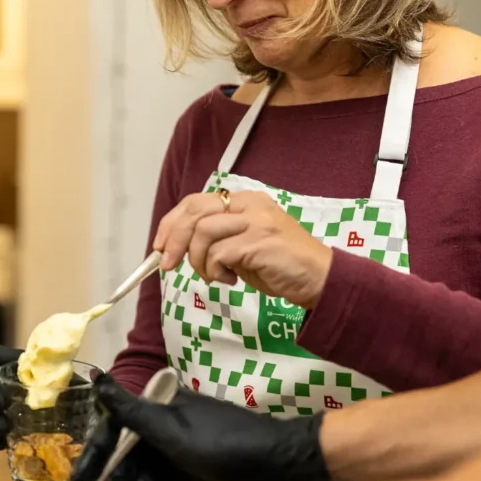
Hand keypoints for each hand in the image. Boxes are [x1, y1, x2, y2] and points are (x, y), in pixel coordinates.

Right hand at [71, 375, 328, 480]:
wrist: (278, 464)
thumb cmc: (224, 443)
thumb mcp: (172, 430)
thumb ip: (131, 411)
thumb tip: (98, 376)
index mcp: (158, 406)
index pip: (113, 427)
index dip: (95, 453)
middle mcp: (164, 422)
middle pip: (128, 454)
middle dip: (127, 480)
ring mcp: (178, 445)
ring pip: (146, 472)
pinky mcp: (190, 466)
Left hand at [154, 190, 332, 308]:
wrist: (321, 279)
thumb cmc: (282, 266)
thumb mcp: (244, 246)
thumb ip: (218, 240)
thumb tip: (178, 248)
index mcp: (245, 201)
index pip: (195, 202)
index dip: (171, 223)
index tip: (159, 246)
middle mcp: (249, 205)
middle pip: (194, 212)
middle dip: (173, 240)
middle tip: (167, 264)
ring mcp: (256, 221)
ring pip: (203, 233)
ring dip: (199, 261)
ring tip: (214, 276)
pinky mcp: (259, 241)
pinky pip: (219, 254)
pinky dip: (215, 271)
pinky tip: (231, 280)